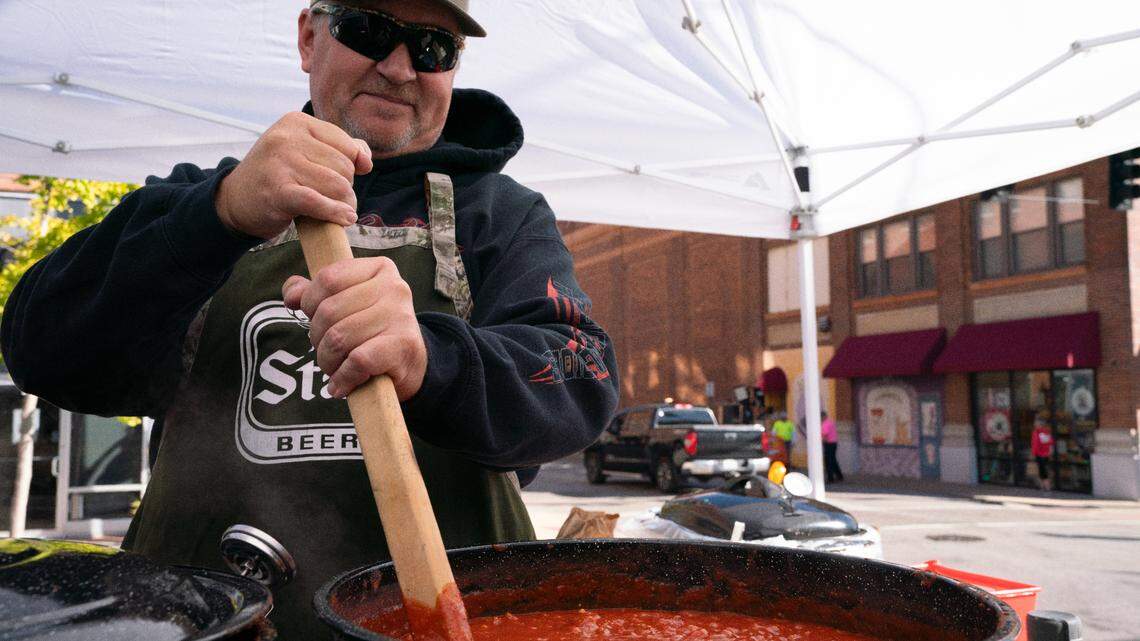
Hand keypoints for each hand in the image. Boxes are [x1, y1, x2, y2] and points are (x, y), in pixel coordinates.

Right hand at [215, 112, 373, 238]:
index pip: (346, 145)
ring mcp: (280, 163)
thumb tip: (366, 161)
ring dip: (344, 203)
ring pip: (337, 185)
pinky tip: (344, 219)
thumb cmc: (279, 175)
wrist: (236, 200)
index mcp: (296, 122)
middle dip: (347, 187)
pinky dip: (335, 213)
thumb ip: (341, 148)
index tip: (344, 179)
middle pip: (344, 167)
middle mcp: (286, 137)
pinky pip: (318, 202)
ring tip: (337, 209)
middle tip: (334, 198)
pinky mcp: (277, 191)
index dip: (353, 166)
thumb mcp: (305, 151)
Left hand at [282, 256, 426, 400]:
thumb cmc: (373, 331)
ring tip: (334, 370)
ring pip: (339, 338)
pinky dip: (343, 377)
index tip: (316, 320)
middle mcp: (394, 287)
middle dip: (318, 338)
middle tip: (327, 353)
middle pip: (329, 311)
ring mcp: (400, 316)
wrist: (411, 364)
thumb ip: (316, 294)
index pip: (328, 278)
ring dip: (328, 362)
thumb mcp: (347, 305)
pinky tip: (342, 385)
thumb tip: (291, 293)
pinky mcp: (402, 345)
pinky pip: (357, 360)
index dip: (310, 303)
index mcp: (379, 269)